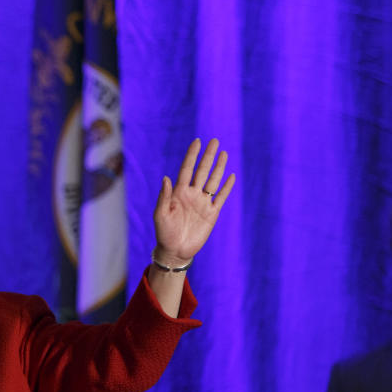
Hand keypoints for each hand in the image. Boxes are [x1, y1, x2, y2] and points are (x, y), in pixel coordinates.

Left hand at [152, 137, 234, 265]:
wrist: (175, 251)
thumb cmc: (164, 233)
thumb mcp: (160, 215)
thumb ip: (164, 197)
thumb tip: (166, 177)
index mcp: (178, 193)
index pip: (186, 170)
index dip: (192, 156)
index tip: (197, 141)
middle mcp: (192, 195)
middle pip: (202, 171)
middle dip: (208, 156)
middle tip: (214, 141)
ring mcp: (202, 203)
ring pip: (213, 181)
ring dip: (218, 167)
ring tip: (223, 153)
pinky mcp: (212, 213)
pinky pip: (220, 197)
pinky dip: (226, 187)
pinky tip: (231, 176)